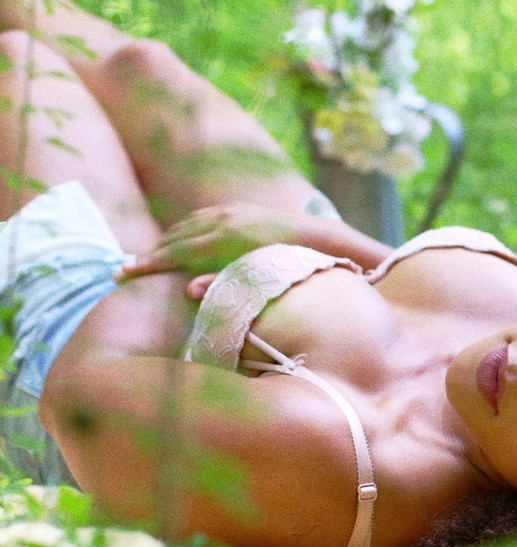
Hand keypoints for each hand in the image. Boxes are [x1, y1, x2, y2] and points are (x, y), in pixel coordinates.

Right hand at [115, 202, 299, 281]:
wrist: (315, 236)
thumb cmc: (286, 264)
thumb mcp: (256, 277)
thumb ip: (222, 283)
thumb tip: (187, 292)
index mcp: (223, 240)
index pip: (176, 253)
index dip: (149, 264)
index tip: (124, 273)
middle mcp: (222, 220)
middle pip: (176, 238)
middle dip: (149, 254)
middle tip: (123, 269)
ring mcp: (229, 211)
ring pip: (186, 225)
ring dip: (165, 240)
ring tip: (146, 257)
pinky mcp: (236, 207)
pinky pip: (200, 217)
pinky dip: (184, 228)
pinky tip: (176, 237)